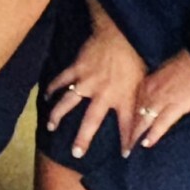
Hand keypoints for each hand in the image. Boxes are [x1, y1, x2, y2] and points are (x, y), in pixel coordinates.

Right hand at [45, 19, 147, 157]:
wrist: (119, 34)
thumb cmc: (134, 58)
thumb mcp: (143, 82)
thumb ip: (139, 101)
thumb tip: (144, 118)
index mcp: (123, 97)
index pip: (127, 125)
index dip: (127, 141)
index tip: (126, 155)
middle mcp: (103, 93)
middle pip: (90, 121)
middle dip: (83, 139)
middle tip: (76, 154)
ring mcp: (87, 81)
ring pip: (68, 102)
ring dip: (58, 116)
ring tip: (51, 127)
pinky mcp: (76, 69)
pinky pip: (61, 80)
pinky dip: (52, 88)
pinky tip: (46, 96)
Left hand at [126, 52, 189, 151]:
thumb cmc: (188, 63)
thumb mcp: (165, 72)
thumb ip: (158, 84)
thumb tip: (155, 93)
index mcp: (147, 81)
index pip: (132, 103)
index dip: (127, 115)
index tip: (122, 125)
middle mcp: (150, 91)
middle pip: (134, 113)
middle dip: (128, 129)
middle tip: (122, 143)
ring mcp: (161, 100)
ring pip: (144, 120)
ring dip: (136, 135)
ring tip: (130, 148)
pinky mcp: (176, 107)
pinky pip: (161, 124)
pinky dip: (153, 134)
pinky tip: (146, 143)